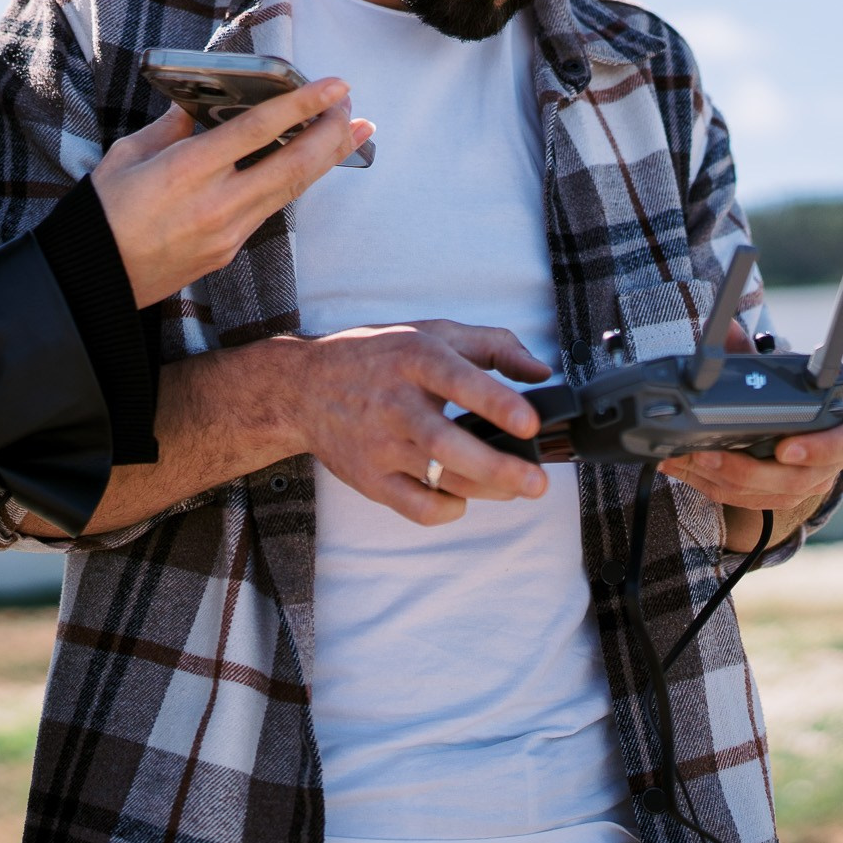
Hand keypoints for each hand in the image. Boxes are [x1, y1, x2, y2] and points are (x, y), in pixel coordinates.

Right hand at [92, 81, 372, 306]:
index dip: (302, 104)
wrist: (95, 278)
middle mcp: (216, 203)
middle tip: (350, 106)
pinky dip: (295, 182)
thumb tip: (196, 106)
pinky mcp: (229, 251)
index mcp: (187, 170)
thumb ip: (170, 127)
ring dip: (326, 159)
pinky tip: (308, 164)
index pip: (258, 130)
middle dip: (330, 133)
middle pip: (293, 165)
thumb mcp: (128, 155)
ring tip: (353, 132)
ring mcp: (228, 232)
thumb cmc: (104, 211)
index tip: (334, 85)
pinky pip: (270, 209)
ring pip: (291, 190)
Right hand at [289, 320, 552, 525]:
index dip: (496, 403)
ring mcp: (378, 444)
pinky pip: (415, 506)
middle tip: (537, 483)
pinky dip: (446, 510)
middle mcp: (394, 402)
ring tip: (516, 489)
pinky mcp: (368, 478)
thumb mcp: (432, 332)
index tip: (530, 423)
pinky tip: (461, 496)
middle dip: (497, 467)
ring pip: (438, 477)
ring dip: (486, 490)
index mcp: (414, 358)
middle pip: (448, 442)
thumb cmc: (378, 357)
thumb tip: (542, 374)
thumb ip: (494, 346)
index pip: (458, 380)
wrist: (301, 388)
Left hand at [658, 318, 842, 549]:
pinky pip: (750, 501)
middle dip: (747, 470)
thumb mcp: (791, 371)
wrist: (812, 419)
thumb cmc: (803, 391)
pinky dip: (716, 486)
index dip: (819, 449)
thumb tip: (727, 329)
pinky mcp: (782, 498)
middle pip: (797, 480)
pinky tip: (687, 469)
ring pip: (769, 496)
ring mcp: (810, 485)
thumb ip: (756, 353)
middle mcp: (834, 462)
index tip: (783, 449)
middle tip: (711, 455)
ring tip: (689, 459)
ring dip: (724, 480)